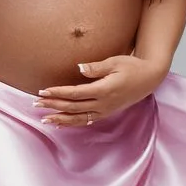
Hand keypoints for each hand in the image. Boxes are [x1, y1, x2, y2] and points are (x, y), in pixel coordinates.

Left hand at [35, 52, 167, 126]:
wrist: (149, 78)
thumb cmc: (132, 66)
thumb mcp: (115, 62)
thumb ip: (96, 67)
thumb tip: (79, 68)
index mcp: (105, 89)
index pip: (76, 93)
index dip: (58, 92)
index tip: (43, 90)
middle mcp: (104, 103)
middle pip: (74, 107)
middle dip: (54, 105)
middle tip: (36, 104)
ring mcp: (105, 110)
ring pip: (79, 118)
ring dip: (61, 119)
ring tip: (44, 119)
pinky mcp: (106, 112)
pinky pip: (87, 120)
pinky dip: (73, 123)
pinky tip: (61, 124)